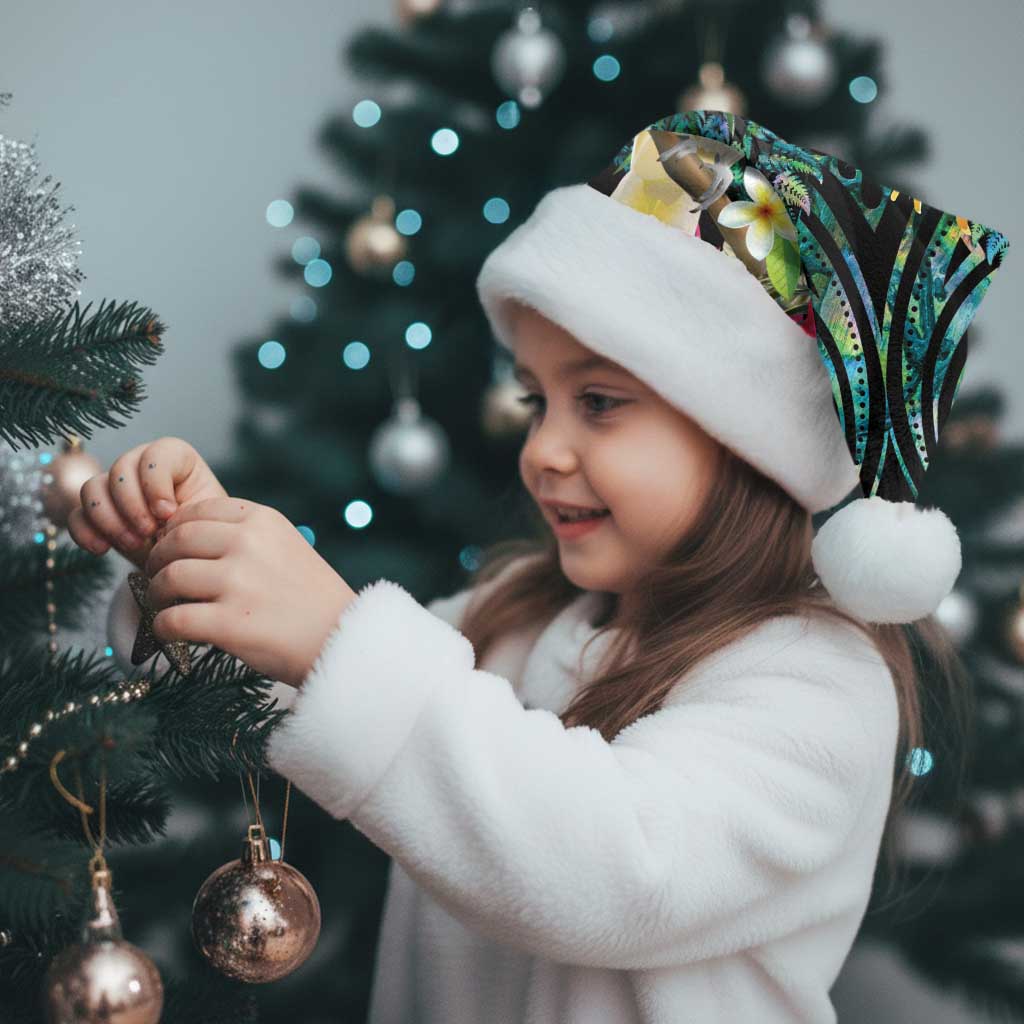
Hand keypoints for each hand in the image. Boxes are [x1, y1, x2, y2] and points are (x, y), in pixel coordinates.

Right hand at [67, 437, 227, 570]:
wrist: (188, 560)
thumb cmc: (203, 534)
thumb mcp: (206, 520)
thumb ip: (189, 510)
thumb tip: (162, 515)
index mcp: (176, 459)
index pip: (156, 454)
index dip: (156, 483)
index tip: (168, 513)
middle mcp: (141, 466)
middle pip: (120, 469)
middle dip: (132, 505)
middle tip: (148, 532)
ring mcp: (115, 488)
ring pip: (92, 488)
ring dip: (109, 519)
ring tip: (133, 544)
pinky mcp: (97, 514)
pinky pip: (76, 515)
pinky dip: (85, 532)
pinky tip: (102, 549)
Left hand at [142, 496, 357, 687]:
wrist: (343, 639)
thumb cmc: (313, 598)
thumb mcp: (287, 546)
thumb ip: (246, 536)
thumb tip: (185, 538)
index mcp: (263, 520)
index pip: (198, 511)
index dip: (175, 530)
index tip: (172, 548)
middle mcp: (248, 544)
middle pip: (176, 541)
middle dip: (158, 560)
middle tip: (157, 577)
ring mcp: (238, 583)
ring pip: (169, 578)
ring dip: (157, 594)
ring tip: (165, 605)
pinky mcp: (229, 623)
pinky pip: (172, 620)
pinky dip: (163, 628)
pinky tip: (170, 632)